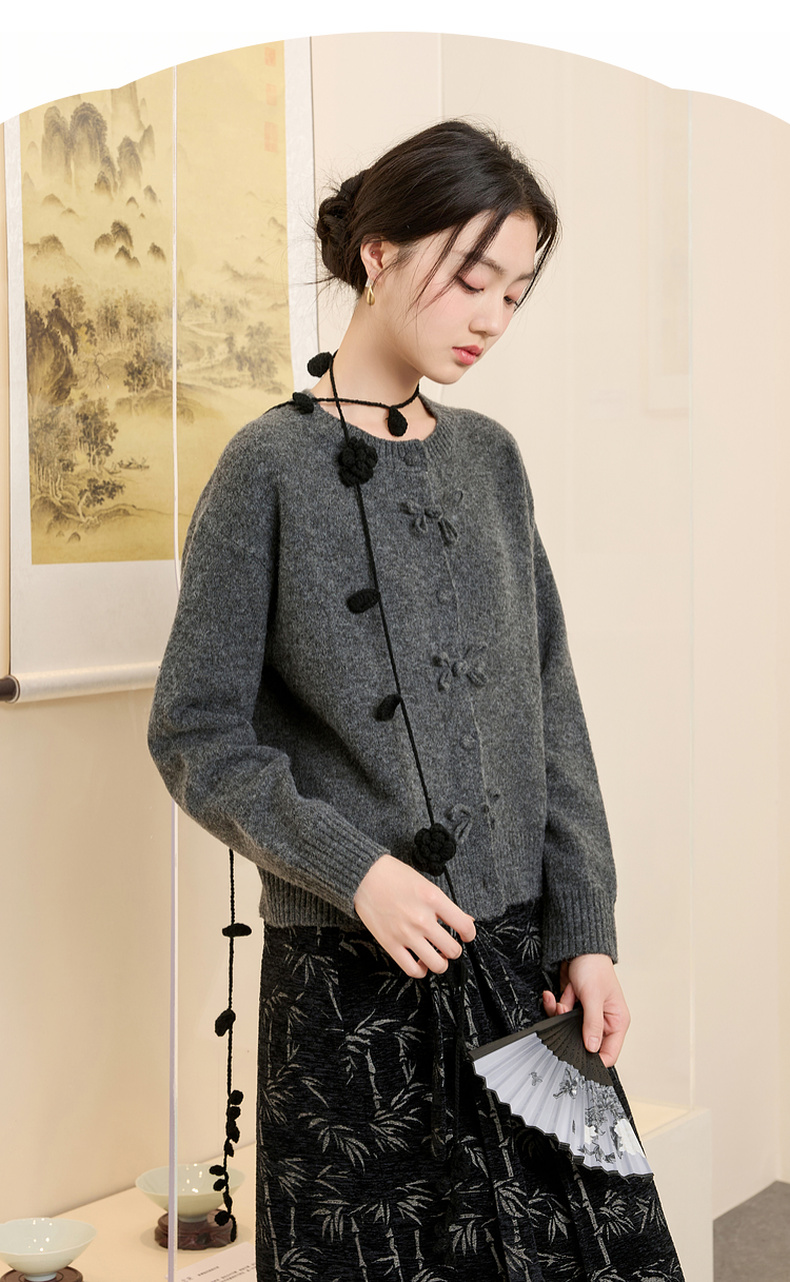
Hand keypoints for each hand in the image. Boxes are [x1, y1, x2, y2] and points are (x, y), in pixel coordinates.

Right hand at [353, 853, 475, 978]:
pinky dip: (421, 970)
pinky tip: (420, 962)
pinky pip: (412, 969)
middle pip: (453, 950)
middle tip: (448, 945)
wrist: (364, 876)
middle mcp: (422, 918)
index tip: (465, 935)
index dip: (469, 934)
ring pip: (436, 964)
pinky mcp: (390, 944)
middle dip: (454, 950)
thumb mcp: (426, 884)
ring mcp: (406, 933)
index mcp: (433, 899)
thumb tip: (466, 920)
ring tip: (436, 956)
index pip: (464, 926)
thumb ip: (446, 905)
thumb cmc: (394, 876)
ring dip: (440, 962)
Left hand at [542, 954, 629, 1066]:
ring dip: (561, 1015)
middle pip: (585, 1042)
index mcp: (617, 1021)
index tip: (578, 1058)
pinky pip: (560, 1015)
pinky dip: (555, 1006)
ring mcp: (586, 1014)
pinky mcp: (573, 1006)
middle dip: (571, 1032)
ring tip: (562, 1002)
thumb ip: (593, 1024)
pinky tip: (553, 996)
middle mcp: (603, 1020)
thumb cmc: (594, 967)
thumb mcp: (593, 997)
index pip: (609, 1053)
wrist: (577, 947)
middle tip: (566, 1019)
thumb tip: (592, 1049)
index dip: (595, 1060)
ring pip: (569, 1029)